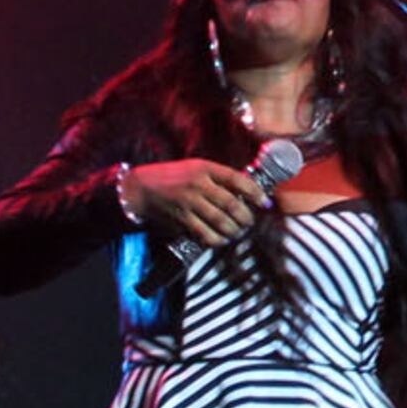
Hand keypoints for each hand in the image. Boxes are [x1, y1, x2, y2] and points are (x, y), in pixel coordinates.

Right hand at [122, 158, 271, 247]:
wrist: (141, 187)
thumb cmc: (172, 176)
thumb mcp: (196, 167)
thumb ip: (218, 177)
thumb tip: (244, 192)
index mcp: (205, 168)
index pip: (237, 179)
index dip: (255, 192)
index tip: (265, 202)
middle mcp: (199, 185)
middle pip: (232, 204)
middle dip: (246, 217)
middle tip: (250, 222)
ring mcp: (190, 203)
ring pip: (221, 222)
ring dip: (234, 230)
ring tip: (238, 232)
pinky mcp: (181, 219)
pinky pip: (204, 233)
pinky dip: (216, 240)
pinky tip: (221, 240)